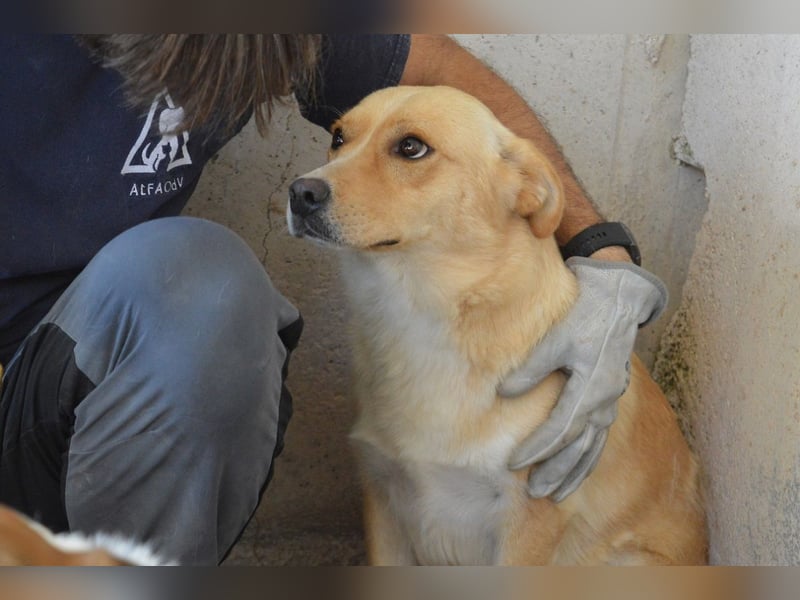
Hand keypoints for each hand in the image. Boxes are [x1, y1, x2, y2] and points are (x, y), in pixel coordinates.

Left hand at [499, 256, 667, 501]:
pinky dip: (588, 457)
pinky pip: (600, 436)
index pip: (561, 428)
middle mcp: (605, 398)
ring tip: (555, 493)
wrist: (619, 298)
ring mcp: (611, 399)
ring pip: (592, 445)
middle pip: (579, 445)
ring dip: (574, 470)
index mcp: (591, 384)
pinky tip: (577, 471)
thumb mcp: (556, 337)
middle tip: (535, 492)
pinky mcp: (610, 396)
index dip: (537, 448)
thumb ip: (531, 368)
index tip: (514, 464)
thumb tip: (505, 394)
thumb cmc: (584, 313)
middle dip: (556, 470)